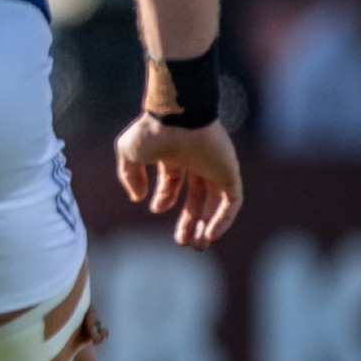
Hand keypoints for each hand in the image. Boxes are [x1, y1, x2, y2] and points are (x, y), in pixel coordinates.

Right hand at [115, 114, 243, 250]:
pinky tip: (210, 234)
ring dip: (207, 225)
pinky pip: (232, 201)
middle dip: (189, 220)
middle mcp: (196, 161)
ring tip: (198, 245)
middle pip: (196, 197)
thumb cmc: (152, 131)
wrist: (179, 115)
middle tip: (183, 242)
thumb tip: (137, 198)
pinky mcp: (229, 172)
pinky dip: (223, 219)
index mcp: (174, 155)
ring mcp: (214, 167)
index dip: (165, 199)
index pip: (173, 183)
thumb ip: (129, 176)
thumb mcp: (129, 154)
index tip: (156, 208)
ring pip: (215, 202)